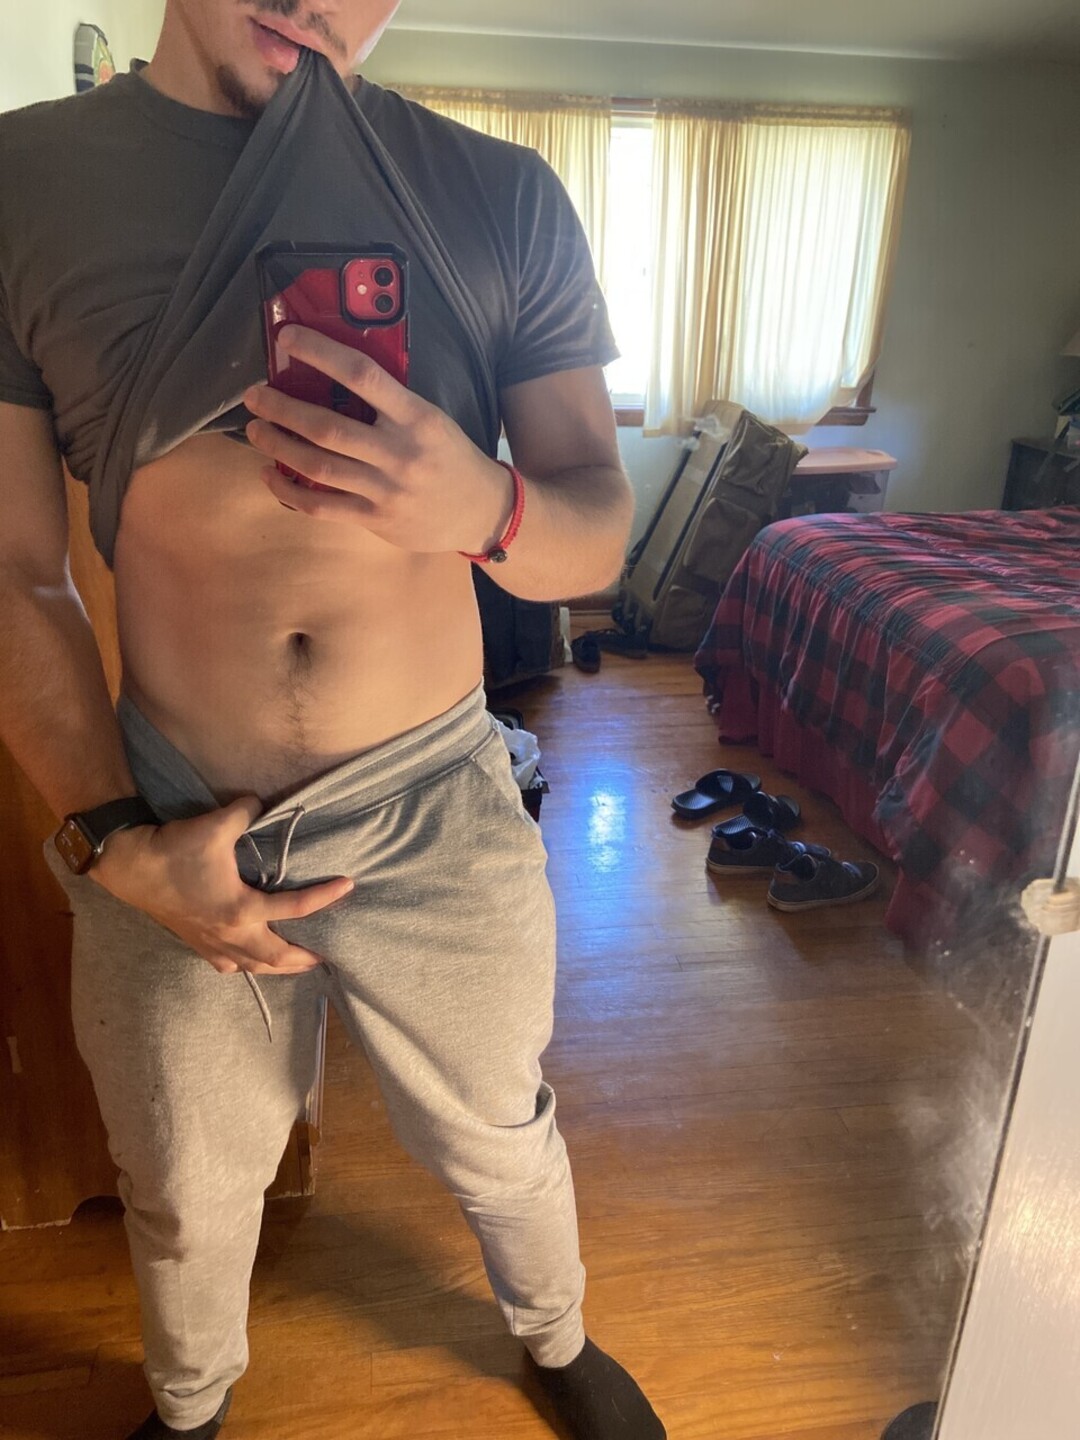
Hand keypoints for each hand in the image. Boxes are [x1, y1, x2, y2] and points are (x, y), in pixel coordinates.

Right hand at [89, 797, 354, 975]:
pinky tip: (252, 961)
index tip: (348, 887)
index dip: (325, 897)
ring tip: (300, 962)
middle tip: (329, 952)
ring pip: (255, 967)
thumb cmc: (174, 849)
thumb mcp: (216, 824)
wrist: (129, 867)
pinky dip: (249, 966)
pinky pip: (230, 965)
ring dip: (281, 967)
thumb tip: (262, 804)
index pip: (296, 908)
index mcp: (242, 909)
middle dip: (306, 957)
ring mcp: (213, 944)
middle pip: (279, 957)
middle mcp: (231, 935)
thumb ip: (248, 813)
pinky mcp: (197, 944)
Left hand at [243, 325, 515, 554]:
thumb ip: (389, 404)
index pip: (362, 375)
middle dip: (281, 408)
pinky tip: (270, 474)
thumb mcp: (431, 419)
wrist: (482, 511)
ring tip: (256, 429)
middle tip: (254, 396)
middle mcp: (399, 453)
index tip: (287, 338)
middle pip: (327, 427)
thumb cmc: (450, 457)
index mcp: (416, 417)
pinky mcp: (375, 519)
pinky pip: (320, 506)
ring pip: (317, 466)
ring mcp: (386, 489)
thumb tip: (331, 377)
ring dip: (278, 444)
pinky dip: (287, 490)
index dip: (321, 353)